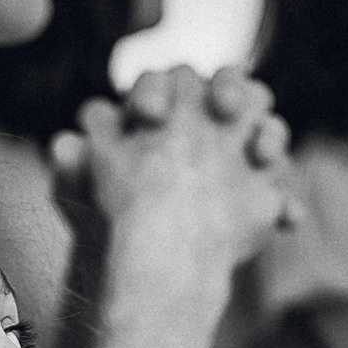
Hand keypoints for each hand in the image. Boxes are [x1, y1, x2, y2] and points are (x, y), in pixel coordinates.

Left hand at [48, 65, 293, 268]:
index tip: (149, 117)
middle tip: (223, 109)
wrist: (140, 265)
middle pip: (228, 88)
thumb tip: (61, 148)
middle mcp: (205, 122)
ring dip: (270, 135)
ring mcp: (238, 154)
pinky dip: (286, 203)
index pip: (165, 82)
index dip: (157, 93)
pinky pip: (282, 190)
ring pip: (266, 130)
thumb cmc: (106, 219)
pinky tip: (285, 219)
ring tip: (260, 155)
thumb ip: (73, 167)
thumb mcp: (80, 192)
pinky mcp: (261, 193)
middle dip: (229, 91)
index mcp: (163, 108)